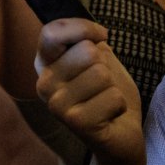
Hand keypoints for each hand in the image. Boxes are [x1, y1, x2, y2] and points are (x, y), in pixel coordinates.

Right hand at [35, 18, 141, 164]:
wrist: (121, 136)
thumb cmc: (107, 94)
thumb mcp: (100, 59)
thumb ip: (90, 42)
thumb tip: (93, 37)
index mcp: (45, 64)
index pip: (53, 31)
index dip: (83, 28)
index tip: (100, 36)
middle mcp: (43, 83)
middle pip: (86, 51)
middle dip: (105, 66)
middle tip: (100, 86)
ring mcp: (55, 103)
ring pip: (102, 74)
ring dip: (113, 87)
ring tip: (104, 101)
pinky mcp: (74, 121)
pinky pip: (112, 96)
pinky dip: (119, 104)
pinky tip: (109, 115)